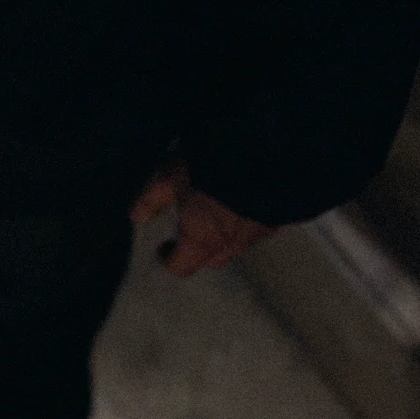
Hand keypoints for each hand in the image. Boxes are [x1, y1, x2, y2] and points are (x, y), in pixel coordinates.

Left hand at [130, 160, 274, 276]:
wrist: (271, 151)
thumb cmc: (214, 166)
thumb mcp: (170, 176)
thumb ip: (152, 198)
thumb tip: (138, 216)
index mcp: (201, 239)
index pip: (181, 267)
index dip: (169, 260)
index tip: (164, 248)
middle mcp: (232, 243)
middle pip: (210, 259)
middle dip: (197, 248)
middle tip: (188, 227)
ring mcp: (260, 231)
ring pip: (237, 244)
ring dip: (224, 233)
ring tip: (217, 207)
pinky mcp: (281, 215)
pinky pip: (259, 226)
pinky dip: (247, 218)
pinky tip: (243, 196)